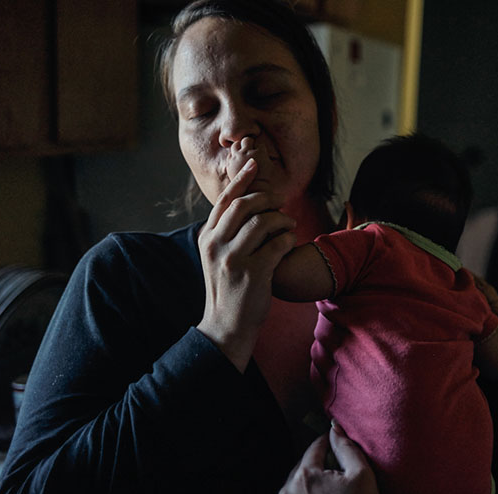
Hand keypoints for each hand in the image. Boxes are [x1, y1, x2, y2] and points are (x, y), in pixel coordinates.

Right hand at [196, 145, 296, 372]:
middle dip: (267, 197)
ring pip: (263, 222)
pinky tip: (290, 243)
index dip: (241, 179)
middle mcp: (216, 245)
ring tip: (289, 225)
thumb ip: (227, 233)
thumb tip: (247, 203)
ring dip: (282, 219)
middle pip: (244, 205)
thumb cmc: (228, 289)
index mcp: (206, 238)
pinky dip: (289, 239)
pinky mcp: (254, 273)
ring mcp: (234, 259)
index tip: (254, 163)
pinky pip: (279, 244)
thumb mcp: (218, 258)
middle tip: (281, 202)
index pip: (225, 200)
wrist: (226, 327)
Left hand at [277, 422, 382, 493]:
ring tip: (333, 492)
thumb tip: (335, 428)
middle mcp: (287, 491)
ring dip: (312, 482)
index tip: (341, 446)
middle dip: (320, 464)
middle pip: (304, 464)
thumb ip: (347, 447)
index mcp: (305, 475)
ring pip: (298, 483)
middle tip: (340, 473)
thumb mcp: (362, 477)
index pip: (316, 446)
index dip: (331, 443)